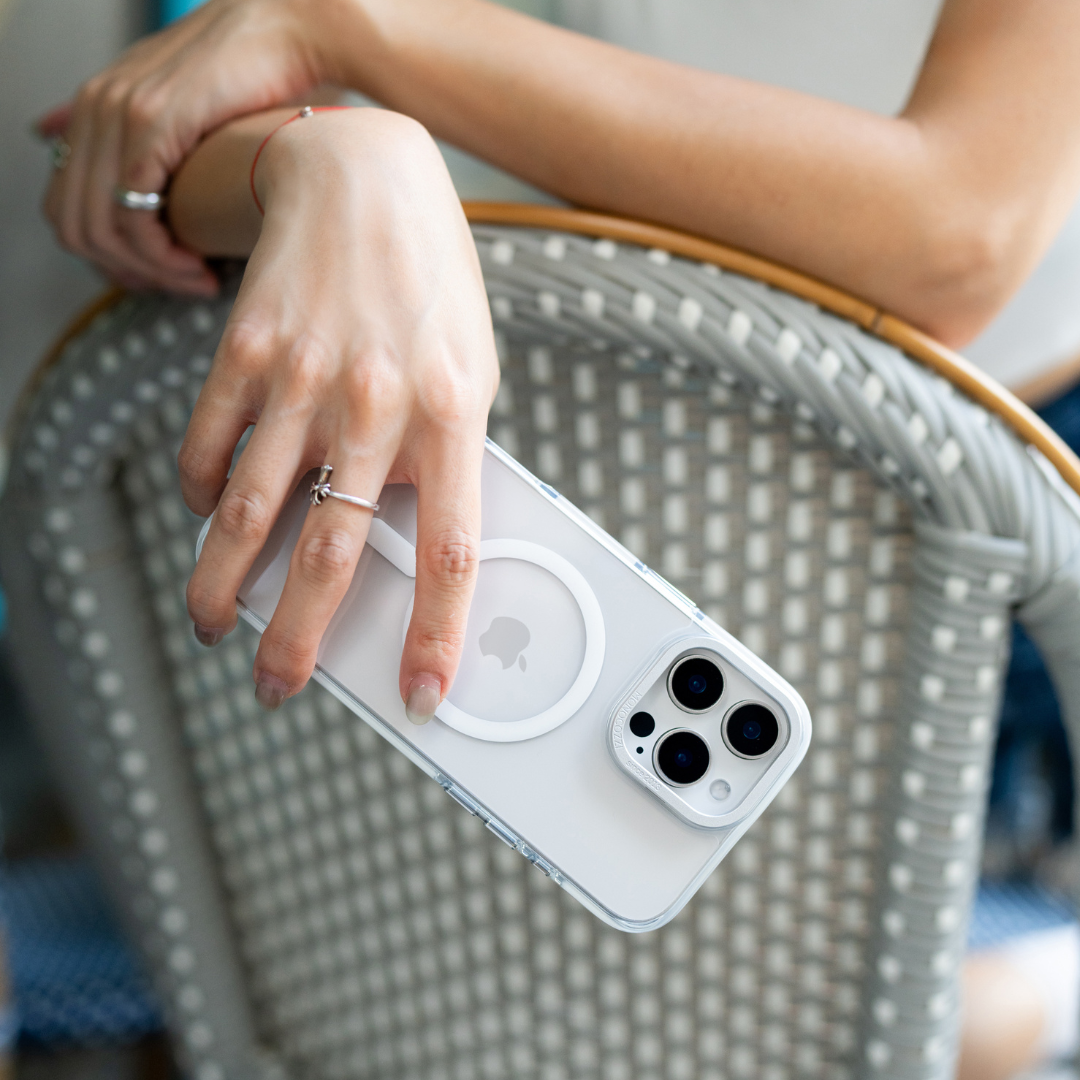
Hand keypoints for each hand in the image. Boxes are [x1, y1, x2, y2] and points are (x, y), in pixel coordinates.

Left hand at [39, 0, 351, 294]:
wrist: (290, 27)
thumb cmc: (253, 73)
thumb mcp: (174, 98)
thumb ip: (111, 116)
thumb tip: (43, 127)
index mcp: (93, 106)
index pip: (63, 207)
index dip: (105, 259)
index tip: (157, 276)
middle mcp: (93, 107)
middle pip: (74, 226)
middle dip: (126, 273)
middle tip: (177, 286)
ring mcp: (116, 112)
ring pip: (100, 229)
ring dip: (149, 272)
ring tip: (195, 281)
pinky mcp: (150, 123)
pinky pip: (131, 215)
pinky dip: (161, 257)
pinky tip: (198, 267)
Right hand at [178, 108, 498, 720]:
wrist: (364, 176)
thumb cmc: (430, 285)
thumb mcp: (473, 372)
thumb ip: (447, 458)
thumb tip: (408, 542)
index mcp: (453, 417)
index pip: (450, 553)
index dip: (435, 636)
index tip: (421, 693)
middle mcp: (375, 405)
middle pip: (329, 554)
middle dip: (296, 640)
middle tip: (278, 685)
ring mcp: (302, 379)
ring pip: (251, 513)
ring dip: (222, 583)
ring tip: (214, 622)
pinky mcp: (245, 353)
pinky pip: (211, 447)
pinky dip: (204, 494)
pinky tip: (210, 514)